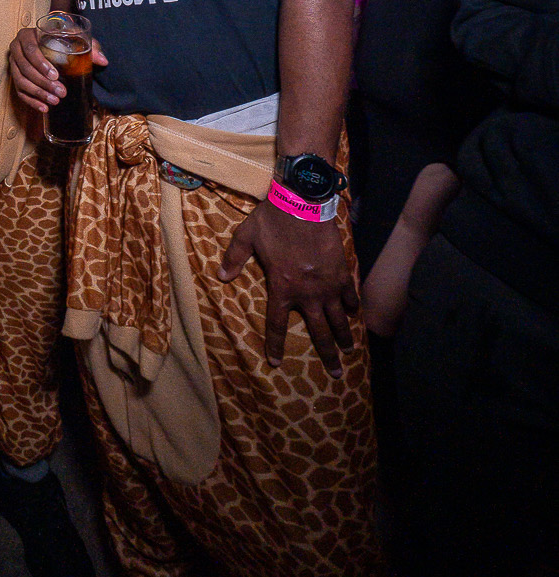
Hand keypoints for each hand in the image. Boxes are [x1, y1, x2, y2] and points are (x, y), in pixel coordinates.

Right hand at [8, 24, 104, 112]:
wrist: (50, 44)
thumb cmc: (62, 40)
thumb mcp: (75, 39)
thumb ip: (90, 46)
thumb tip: (102, 61)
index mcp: (27, 35)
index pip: (30, 49)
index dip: (41, 64)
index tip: (55, 75)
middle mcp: (16, 48)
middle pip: (25, 68)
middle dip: (43, 83)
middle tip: (60, 92)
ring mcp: (13, 64)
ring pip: (21, 81)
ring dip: (38, 93)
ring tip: (55, 101)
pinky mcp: (15, 77)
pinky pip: (19, 91)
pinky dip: (31, 101)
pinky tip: (44, 108)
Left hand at [218, 201, 358, 374]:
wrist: (303, 203)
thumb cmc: (272, 220)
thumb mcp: (246, 237)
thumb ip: (234, 258)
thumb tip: (221, 276)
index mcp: (282, 288)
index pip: (277, 325)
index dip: (276, 345)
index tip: (277, 362)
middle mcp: (307, 294)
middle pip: (319, 331)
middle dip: (327, 354)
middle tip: (335, 373)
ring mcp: (327, 285)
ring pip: (339, 319)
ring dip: (344, 337)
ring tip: (349, 351)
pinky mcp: (342, 272)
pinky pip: (350, 294)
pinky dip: (353, 305)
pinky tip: (355, 314)